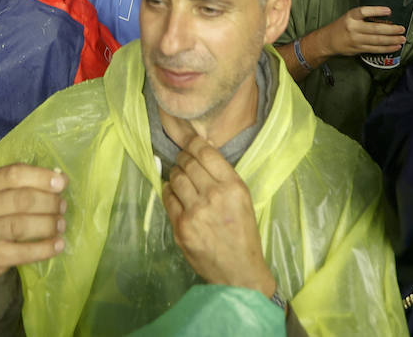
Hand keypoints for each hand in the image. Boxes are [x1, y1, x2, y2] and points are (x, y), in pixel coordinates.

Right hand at [0, 164, 66, 285]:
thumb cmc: (3, 215)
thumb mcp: (10, 193)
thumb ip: (33, 184)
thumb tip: (61, 180)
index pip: (15, 174)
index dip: (41, 177)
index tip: (62, 183)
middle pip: (22, 199)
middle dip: (49, 202)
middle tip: (63, 207)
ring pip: (22, 225)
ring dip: (48, 224)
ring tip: (61, 225)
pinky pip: (23, 251)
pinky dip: (44, 248)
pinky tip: (58, 245)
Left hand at [162, 134, 275, 296]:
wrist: (239, 272)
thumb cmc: (244, 234)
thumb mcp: (244, 200)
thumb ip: (224, 177)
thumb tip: (202, 151)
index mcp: (233, 187)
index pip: (206, 153)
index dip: (193, 142)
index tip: (187, 140)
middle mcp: (213, 196)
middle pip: (188, 163)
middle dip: (183, 158)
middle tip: (182, 159)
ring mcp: (195, 212)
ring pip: (176, 178)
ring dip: (175, 173)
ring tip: (179, 175)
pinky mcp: (181, 227)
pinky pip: (168, 198)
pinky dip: (169, 191)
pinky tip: (173, 192)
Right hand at [308, 6, 404, 57]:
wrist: (328, 41)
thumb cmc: (342, 26)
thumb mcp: (349, 17)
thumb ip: (363, 16)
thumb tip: (385, 16)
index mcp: (351, 16)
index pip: (364, 12)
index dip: (377, 11)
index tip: (389, 10)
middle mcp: (353, 28)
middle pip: (375, 29)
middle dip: (391, 30)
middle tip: (402, 29)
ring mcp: (356, 40)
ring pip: (377, 41)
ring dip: (392, 40)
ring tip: (402, 39)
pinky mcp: (358, 49)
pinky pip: (375, 49)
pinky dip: (387, 48)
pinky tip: (395, 47)